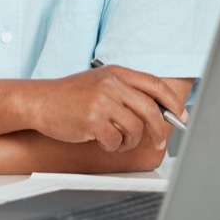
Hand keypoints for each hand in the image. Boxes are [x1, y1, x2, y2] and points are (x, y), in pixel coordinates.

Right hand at [23, 65, 183, 152]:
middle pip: (151, 110)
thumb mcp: (98, 83)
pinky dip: (112, 146)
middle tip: (158, 141)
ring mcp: (101, 102)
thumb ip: (124, 90)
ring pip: (135, 129)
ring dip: (130, 141)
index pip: (154, 85)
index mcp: (116, 73)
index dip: (172, 102)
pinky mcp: (92, 120)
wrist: (38, 101)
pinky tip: (102, 141)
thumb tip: (156, 110)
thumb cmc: (68, 96)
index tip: (181, 116)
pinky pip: (116, 140)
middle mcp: (111, 84)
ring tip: (117, 140)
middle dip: (159, 130)